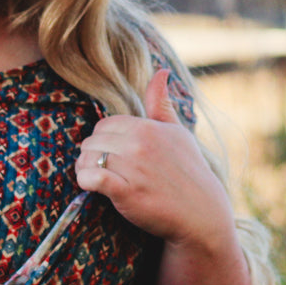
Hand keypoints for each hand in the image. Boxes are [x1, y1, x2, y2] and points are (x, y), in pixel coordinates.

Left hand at [74, 69, 233, 252]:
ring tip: (94, 179)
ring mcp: (133, 168)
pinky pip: (92, 179)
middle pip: (94, 141)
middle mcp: (140, 144)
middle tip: (100, 168)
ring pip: (88, 159)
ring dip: (85, 169)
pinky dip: (85, 182)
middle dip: (92, 154)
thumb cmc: (189, 171)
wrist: (200, 213)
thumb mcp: (178, 133)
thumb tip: (162, 71)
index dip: (103, 139)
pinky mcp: (127, 192)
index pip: (106, 124)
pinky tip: (92, 187)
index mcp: (148, 127)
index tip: (110, 154)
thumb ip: (162, 104)